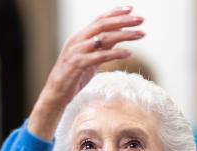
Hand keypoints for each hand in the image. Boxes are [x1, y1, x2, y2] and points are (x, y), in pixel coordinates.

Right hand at [28, 6, 144, 140]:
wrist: (56, 94)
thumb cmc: (73, 77)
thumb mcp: (90, 59)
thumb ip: (102, 48)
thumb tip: (118, 38)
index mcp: (80, 37)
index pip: (99, 20)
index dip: (115, 13)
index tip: (131, 9)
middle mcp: (78, 40)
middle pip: (103, 25)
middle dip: (123, 21)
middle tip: (141, 20)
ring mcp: (77, 51)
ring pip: (103, 38)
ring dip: (124, 35)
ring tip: (140, 34)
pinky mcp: (78, 64)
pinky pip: (100, 56)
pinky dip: (115, 54)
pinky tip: (128, 53)